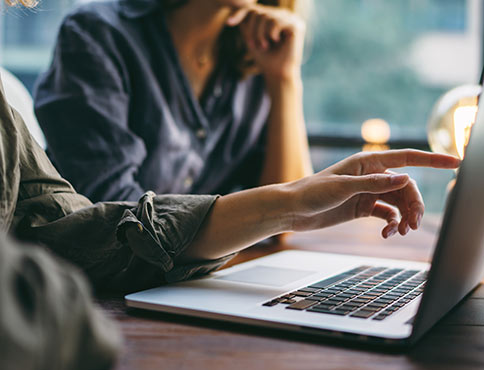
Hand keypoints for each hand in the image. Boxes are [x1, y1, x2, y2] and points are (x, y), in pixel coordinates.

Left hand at [226, 4, 304, 81]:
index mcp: (274, 16)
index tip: (229, 23)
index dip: (240, 13)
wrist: (277, 74)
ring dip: (260, 34)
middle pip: (259, 12)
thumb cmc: (265, 58)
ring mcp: (291, 19)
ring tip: (264, 46)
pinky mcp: (296, 25)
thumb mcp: (251, 38)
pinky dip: (271, 33)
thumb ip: (246, 23)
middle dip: (252, 30)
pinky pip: (276, 21)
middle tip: (255, 45)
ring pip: (267, 16)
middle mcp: (283, 15)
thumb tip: (235, 6)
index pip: (255, 9)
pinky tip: (275, 41)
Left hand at [285, 150, 460, 237]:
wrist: (293, 210)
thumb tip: (405, 179)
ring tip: (401, 232)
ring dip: (404, 218)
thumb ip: (374, 184)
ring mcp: (368, 193)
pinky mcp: (363, 208)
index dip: (433, 159)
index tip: (456, 162)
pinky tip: (386, 234)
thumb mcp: (343, 187)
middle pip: (406, 189)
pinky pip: (386, 215)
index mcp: (369, 162)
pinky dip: (391, 224)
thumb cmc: (313, 192)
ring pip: (398, 204)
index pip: (408, 158)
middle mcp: (372, 176)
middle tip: (414, 225)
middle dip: (414, 206)